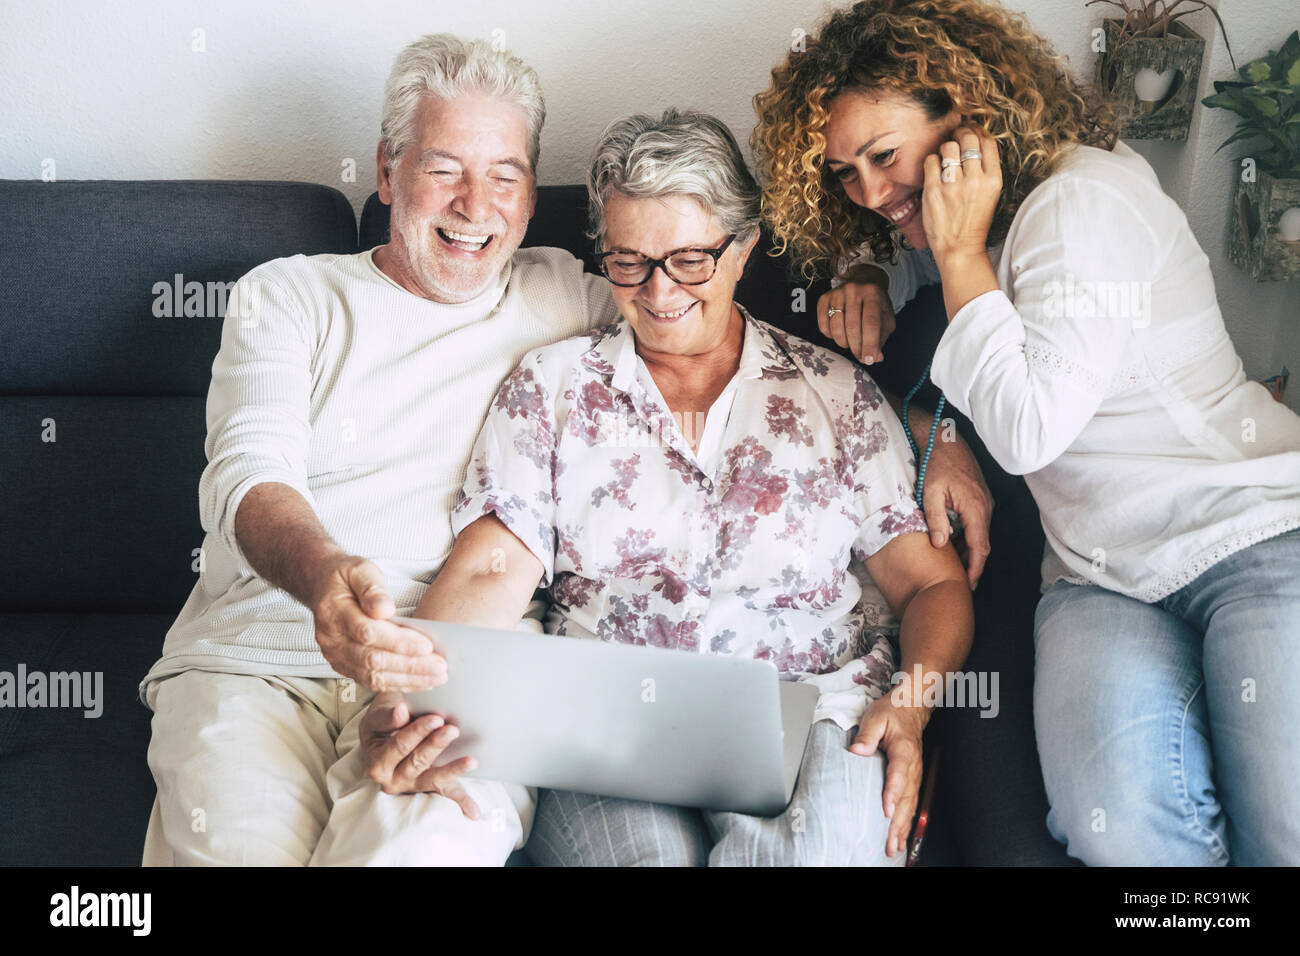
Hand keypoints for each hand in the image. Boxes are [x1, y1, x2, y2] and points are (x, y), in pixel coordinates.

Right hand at [309, 554, 446, 690]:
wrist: (323, 586)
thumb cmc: (347, 576)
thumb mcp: (360, 569)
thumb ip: (373, 588)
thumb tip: (385, 609)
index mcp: (334, 612)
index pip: (369, 633)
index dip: (399, 642)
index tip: (427, 646)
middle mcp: (331, 639)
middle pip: (372, 660)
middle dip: (410, 666)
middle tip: (440, 667)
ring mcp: (335, 656)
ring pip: (372, 676)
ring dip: (407, 679)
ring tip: (437, 677)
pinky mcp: (344, 666)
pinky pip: (371, 681)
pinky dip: (397, 684)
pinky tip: (420, 682)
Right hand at [360, 691, 481, 817]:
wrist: (381, 735)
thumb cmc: (381, 724)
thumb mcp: (376, 717)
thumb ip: (387, 717)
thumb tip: (401, 711)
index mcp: (377, 763)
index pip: (399, 746)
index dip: (418, 732)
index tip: (436, 719)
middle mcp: (393, 779)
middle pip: (417, 762)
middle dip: (436, 745)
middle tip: (452, 730)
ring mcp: (412, 785)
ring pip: (432, 779)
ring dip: (452, 770)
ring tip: (471, 761)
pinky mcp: (428, 787)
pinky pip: (444, 793)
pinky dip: (460, 801)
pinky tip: (474, 812)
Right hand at [816, 268, 894, 364]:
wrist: (864, 281)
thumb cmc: (876, 304)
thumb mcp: (886, 318)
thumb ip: (882, 338)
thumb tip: (875, 358)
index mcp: (873, 294)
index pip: (870, 323)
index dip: (869, 344)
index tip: (869, 360)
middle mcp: (854, 291)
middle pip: (852, 328)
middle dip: (856, 348)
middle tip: (860, 355)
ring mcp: (837, 293)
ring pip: (836, 329)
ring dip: (843, 343)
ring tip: (850, 342)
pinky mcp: (824, 299)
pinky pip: (823, 326)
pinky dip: (830, 336)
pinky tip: (839, 333)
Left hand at [851, 691, 928, 858]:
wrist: (912, 707)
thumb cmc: (893, 711)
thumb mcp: (876, 717)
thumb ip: (868, 734)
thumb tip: (857, 751)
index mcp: (904, 751)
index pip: (899, 776)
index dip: (893, 794)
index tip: (886, 811)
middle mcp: (913, 767)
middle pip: (906, 799)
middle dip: (898, 823)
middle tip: (889, 842)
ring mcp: (915, 774)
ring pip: (910, 805)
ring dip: (902, 828)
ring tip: (894, 847)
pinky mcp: (912, 778)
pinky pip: (911, 803)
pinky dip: (907, 821)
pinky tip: (901, 835)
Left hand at [910, 411, 992, 589]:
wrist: (945, 441)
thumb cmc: (935, 465)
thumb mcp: (930, 493)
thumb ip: (936, 519)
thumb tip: (940, 545)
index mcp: (975, 508)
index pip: (980, 547)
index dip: (975, 569)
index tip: (968, 585)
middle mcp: (986, 508)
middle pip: (984, 545)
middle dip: (974, 565)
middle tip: (961, 584)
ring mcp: (986, 503)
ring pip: (982, 535)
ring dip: (972, 552)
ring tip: (957, 569)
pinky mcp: (981, 500)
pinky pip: (979, 525)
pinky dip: (971, 539)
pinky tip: (957, 545)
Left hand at [921, 124, 1001, 264]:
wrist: (959, 248)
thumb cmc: (974, 221)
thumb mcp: (990, 194)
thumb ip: (985, 170)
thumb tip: (976, 140)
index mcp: (993, 180)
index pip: (988, 142)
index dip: (978, 131)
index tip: (971, 132)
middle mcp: (975, 180)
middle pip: (968, 139)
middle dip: (961, 134)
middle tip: (955, 139)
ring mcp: (953, 185)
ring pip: (948, 147)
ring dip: (945, 148)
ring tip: (945, 157)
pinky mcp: (933, 191)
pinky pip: (931, 160)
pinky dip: (931, 161)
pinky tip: (934, 170)